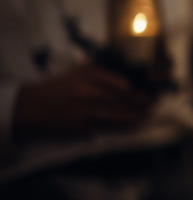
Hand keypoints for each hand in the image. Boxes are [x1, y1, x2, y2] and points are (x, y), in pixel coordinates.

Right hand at [12, 64, 154, 138]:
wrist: (31, 107)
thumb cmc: (60, 87)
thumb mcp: (80, 71)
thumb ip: (104, 71)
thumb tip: (130, 75)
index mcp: (89, 76)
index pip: (122, 84)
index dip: (139, 89)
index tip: (150, 90)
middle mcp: (88, 92)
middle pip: (123, 100)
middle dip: (141, 103)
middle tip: (153, 103)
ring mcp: (85, 112)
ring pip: (117, 115)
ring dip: (135, 116)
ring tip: (146, 115)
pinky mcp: (81, 128)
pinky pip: (105, 127)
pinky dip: (119, 126)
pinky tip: (129, 124)